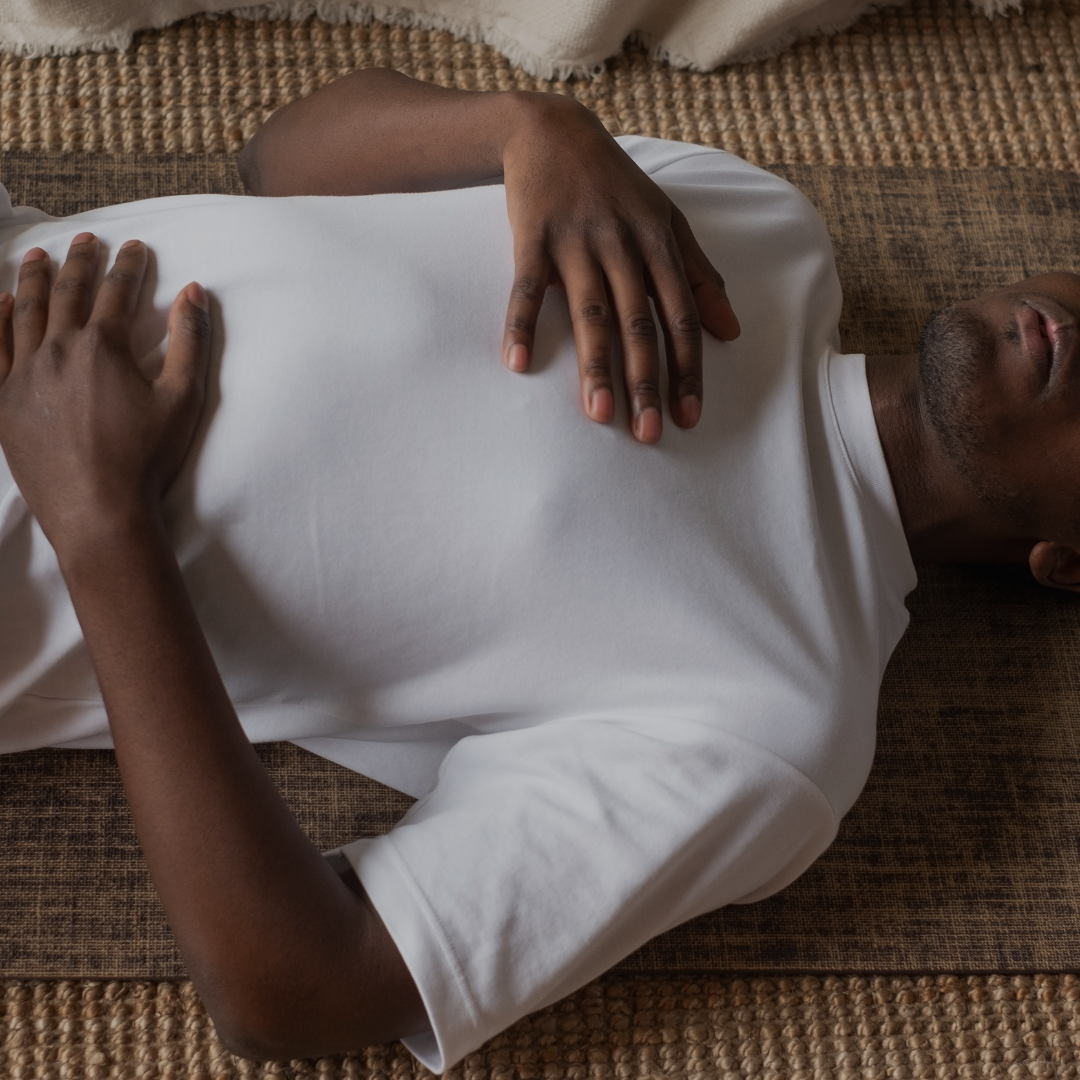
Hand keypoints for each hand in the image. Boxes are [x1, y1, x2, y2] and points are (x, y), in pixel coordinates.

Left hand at [0, 233, 210, 558]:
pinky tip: (1, 303)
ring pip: (25, 312)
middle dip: (80, 261)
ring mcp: (24, 375)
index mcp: (103, 347)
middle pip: (68, 293)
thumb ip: (190, 341)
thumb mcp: (184, 400)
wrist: (99, 512)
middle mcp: (58, 351)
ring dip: (33, 279)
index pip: (117, 292)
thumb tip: (195, 292)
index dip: (129, 266)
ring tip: (38, 255)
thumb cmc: (146, 460)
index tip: (135, 247)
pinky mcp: (4, 402)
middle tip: (87, 240)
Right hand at [500, 95, 740, 443]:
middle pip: (639, 325)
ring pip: (591, 313)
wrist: (551, 131)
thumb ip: (700, 275)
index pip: (680, 317)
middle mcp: (622, 246)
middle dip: (646, 381)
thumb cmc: (616, 185)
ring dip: (595, 367)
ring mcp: (576, 242)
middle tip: (648, 433)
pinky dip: (522, 324)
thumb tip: (731, 331)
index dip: (687, 368)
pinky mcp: (532, 239)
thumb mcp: (668, 220)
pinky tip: (518, 364)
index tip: (689, 415)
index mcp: (658, 245)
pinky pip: (527, 289)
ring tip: (600, 416)